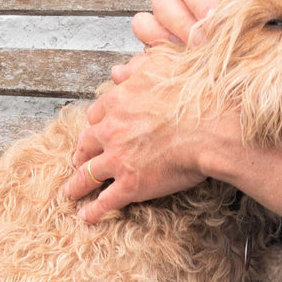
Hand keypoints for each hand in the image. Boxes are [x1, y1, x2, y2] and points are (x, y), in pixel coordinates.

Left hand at [66, 0, 238, 221]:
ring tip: (70, 193)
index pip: (96, 114)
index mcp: (119, 101)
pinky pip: (105, 201)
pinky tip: (85, 217)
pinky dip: (93, 210)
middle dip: (81, 153)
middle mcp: (112, 130)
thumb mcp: (163, 65)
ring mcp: (118, 159)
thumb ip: (137, 68)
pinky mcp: (130, 185)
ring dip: (76, 185)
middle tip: (78, 161)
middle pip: (86, 143)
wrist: (211, 122)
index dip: (95, 124)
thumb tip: (118, 70)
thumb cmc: (195, 90)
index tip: (94, 130)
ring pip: (88, 174)